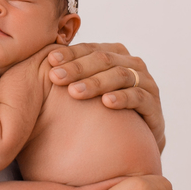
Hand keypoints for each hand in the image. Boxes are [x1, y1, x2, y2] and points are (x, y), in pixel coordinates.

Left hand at [47, 43, 165, 151]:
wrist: (132, 141)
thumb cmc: (101, 111)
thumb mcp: (87, 91)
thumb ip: (69, 76)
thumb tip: (36, 64)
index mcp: (114, 55)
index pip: (90, 48)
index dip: (70, 53)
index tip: (49, 61)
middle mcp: (132, 64)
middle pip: (104, 59)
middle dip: (78, 67)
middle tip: (56, 77)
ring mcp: (146, 83)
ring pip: (120, 75)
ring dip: (96, 82)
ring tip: (75, 92)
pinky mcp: (154, 106)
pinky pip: (139, 97)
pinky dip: (122, 98)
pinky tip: (106, 103)